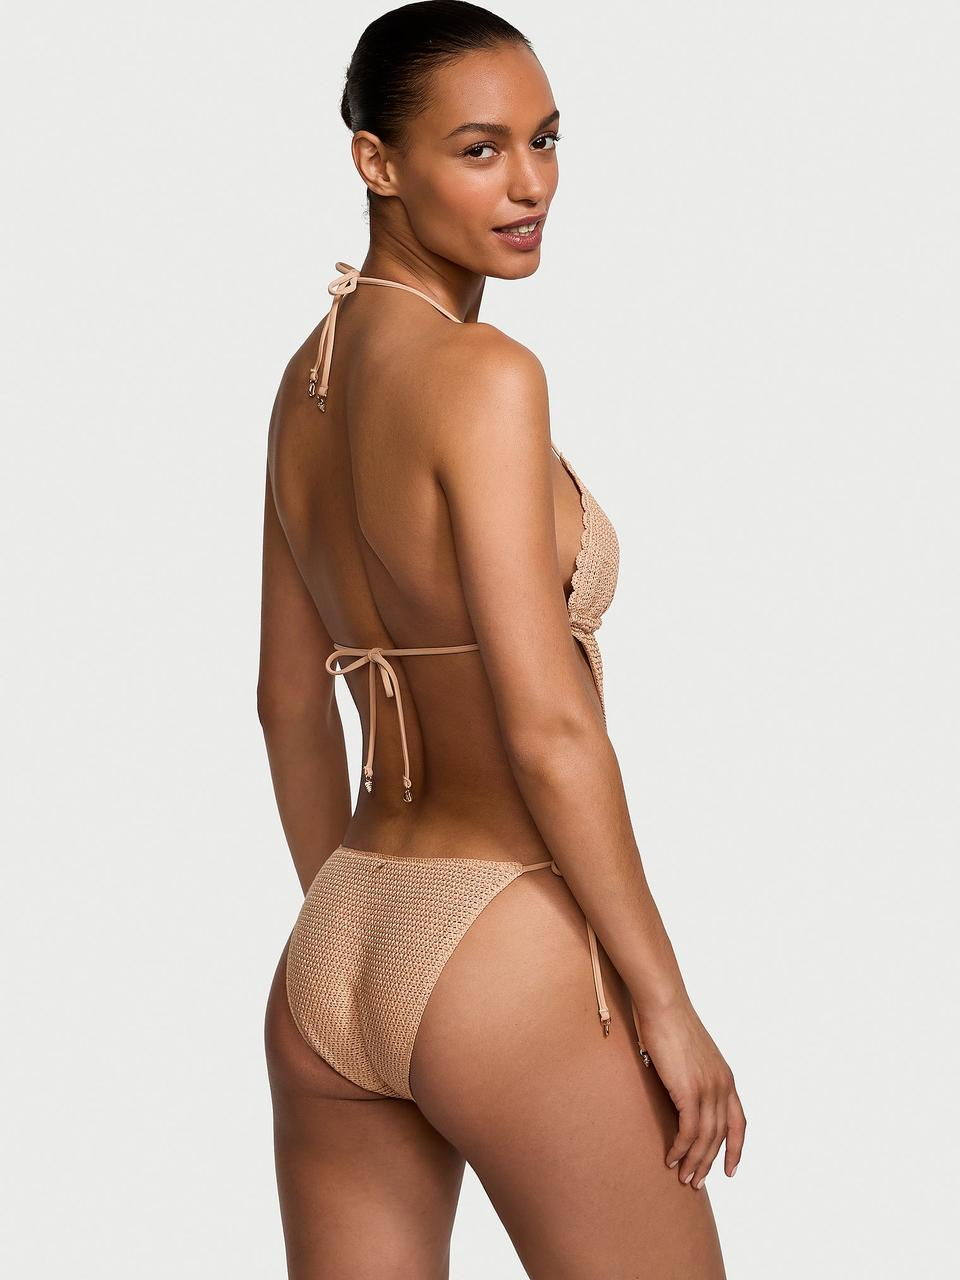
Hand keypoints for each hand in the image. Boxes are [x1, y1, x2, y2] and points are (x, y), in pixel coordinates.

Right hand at [636, 996, 745, 1189]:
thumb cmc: (670, 1024)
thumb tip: (681, 1093)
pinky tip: (671, 1158)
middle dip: (709, 1163)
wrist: (664, 1006)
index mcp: (726, 1078)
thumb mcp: (691, 1055)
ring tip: (683, 1177)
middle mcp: (723, 1086)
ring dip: (694, 1162)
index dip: (736, 1149)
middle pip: (721, 1136)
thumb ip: (694, 1076)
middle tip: (696, 1182)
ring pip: (706, 1138)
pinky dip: (681, 1148)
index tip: (730, 1170)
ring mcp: (708, 1089)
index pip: (739, 1122)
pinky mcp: (689, 1091)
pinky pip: (689, 1131)